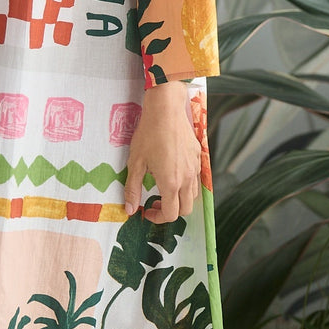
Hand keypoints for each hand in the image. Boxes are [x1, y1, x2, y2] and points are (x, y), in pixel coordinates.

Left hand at [123, 81, 201, 223]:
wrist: (166, 109)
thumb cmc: (148, 134)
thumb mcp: (135, 162)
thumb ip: (132, 189)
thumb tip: (130, 210)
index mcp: (171, 183)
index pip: (171, 214)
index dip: (158, 218)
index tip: (147, 211)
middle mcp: (187, 178)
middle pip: (186, 209)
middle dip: (170, 211)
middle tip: (154, 203)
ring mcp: (195, 168)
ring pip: (193, 195)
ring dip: (179, 199)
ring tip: (163, 189)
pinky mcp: (198, 157)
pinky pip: (196, 179)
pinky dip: (186, 184)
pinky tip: (172, 172)